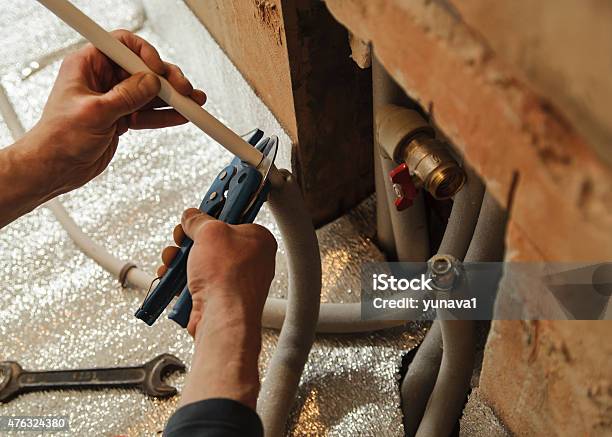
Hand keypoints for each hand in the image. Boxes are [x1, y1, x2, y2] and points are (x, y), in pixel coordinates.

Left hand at [31, 29, 205, 194]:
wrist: (55, 168)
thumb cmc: (58, 138)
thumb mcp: (95, 113)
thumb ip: (127, 96)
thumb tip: (152, 82)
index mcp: (87, 65)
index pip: (122, 45)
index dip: (145, 53)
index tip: (159, 69)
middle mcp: (102, 79)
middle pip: (143, 69)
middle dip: (167, 78)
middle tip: (184, 89)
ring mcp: (114, 99)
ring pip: (150, 92)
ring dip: (173, 98)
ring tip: (192, 102)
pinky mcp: (122, 118)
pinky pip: (149, 112)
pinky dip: (166, 115)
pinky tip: (181, 115)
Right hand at [159, 209, 276, 408]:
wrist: (222, 318)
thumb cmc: (228, 277)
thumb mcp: (210, 232)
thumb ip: (199, 220)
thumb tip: (192, 216)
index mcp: (258, 239)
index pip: (235, 216)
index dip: (216, 210)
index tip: (207, 202)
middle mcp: (250, 260)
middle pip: (213, 240)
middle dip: (190, 238)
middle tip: (182, 236)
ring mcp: (234, 280)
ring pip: (201, 261)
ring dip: (181, 258)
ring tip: (172, 259)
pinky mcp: (218, 297)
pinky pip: (196, 281)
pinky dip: (180, 278)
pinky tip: (170, 276)